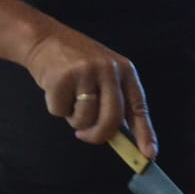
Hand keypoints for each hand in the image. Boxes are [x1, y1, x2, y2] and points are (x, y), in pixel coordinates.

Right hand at [23, 24, 155, 154]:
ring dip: (73, 118)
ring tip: (69, 97)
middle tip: (85, 136)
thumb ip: (113, 101)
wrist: (45, 39)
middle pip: (111, 119)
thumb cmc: (77, 64)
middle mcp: (109, 70)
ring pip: (84, 120)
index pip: (138, 107)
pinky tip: (56, 89)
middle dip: (98, 135)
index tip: (149, 154)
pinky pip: (60, 112)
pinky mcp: (62, 78)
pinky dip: (56, 108)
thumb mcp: (103, 74)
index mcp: (125, 70)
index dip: (145, 133)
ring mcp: (86, 73)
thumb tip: (119, 138)